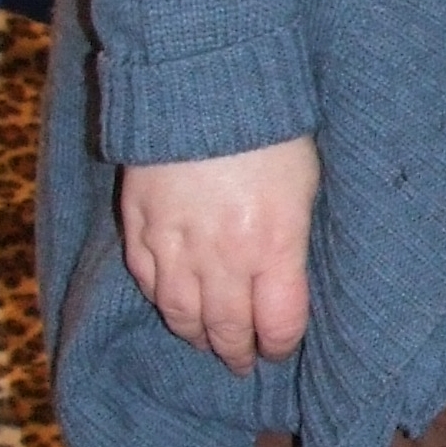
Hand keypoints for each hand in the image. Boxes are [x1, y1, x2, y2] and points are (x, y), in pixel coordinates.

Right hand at [119, 137, 320, 374]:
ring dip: (198, 337)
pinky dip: (162, 302)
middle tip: (242, 362)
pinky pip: (149, 282)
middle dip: (237, 354)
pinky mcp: (140, 226)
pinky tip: (174, 307)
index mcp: (274, 245)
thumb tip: (292, 276)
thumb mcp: (306, 183)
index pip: (279, 324)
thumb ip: (296, 237)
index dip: (281, 345)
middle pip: (228, 330)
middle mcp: (224, 257)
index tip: (280, 348)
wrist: (201, 84)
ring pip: (183, 315)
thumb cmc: (271, 128)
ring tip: (208, 344)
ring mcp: (177, 244)